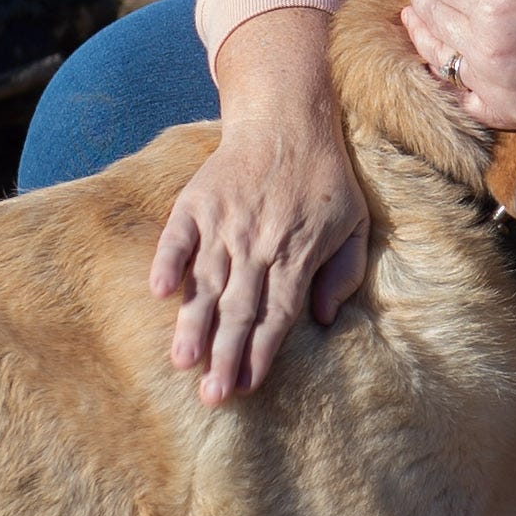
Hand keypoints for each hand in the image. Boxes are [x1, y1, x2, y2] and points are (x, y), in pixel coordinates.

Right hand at [152, 8, 369, 402]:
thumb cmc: (325, 178)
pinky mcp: (198, 203)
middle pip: (240, 310)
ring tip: (184, 361)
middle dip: (225, 356)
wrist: (287, 120)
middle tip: (213, 395)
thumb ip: (343, 274)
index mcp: (296, 254)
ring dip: (195, 324)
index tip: (248, 385)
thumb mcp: (354, 224)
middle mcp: (258, 244)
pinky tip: (160, 291)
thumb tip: (322, 319)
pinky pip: (178, 237)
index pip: (277, 315)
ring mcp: (224, 223)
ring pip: (207, 283)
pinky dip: (169, 262)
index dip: (261, 353)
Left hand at [400, 0, 515, 129]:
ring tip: (417, 17)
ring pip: (437, 58)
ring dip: (422, 33)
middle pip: (432, 18)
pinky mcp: (507, 111)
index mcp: (493, 4)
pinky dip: (447, 76)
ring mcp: (494, 85)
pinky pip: (460, 95)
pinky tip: (443, 58)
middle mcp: (486, 49)